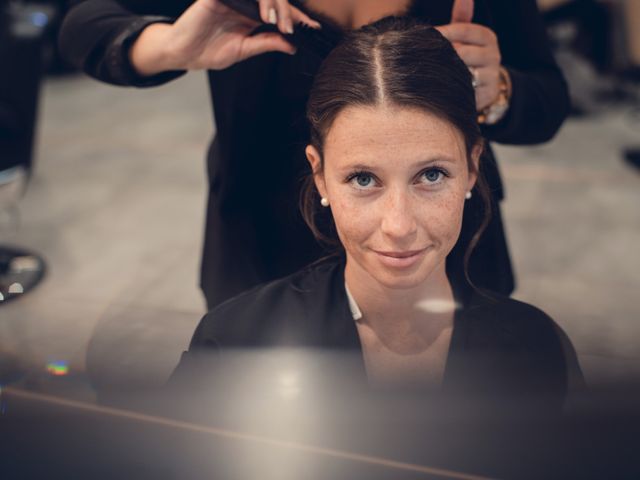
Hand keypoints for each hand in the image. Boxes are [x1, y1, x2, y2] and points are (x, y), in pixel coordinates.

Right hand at [130, 0, 319, 74]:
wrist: (184, 54)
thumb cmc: (210, 51)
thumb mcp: (245, 49)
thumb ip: (267, 43)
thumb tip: (293, 46)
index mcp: (251, 14)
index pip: (278, 11)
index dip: (296, 18)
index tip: (314, 30)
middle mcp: (243, 2)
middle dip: (288, 12)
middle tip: (293, 30)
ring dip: (276, 5)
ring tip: (280, 24)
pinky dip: (258, 1)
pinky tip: (264, 16)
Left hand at [436, 0, 501, 110]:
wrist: (485, 86)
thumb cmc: (467, 56)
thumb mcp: (466, 36)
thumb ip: (462, 17)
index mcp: (488, 37)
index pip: (464, 30)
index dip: (444, 33)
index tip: (427, 36)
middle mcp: (494, 55)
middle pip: (463, 53)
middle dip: (442, 56)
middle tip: (423, 59)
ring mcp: (491, 76)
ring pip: (464, 74)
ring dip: (445, 75)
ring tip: (429, 74)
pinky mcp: (487, 94)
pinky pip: (465, 92)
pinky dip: (451, 91)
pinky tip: (439, 90)